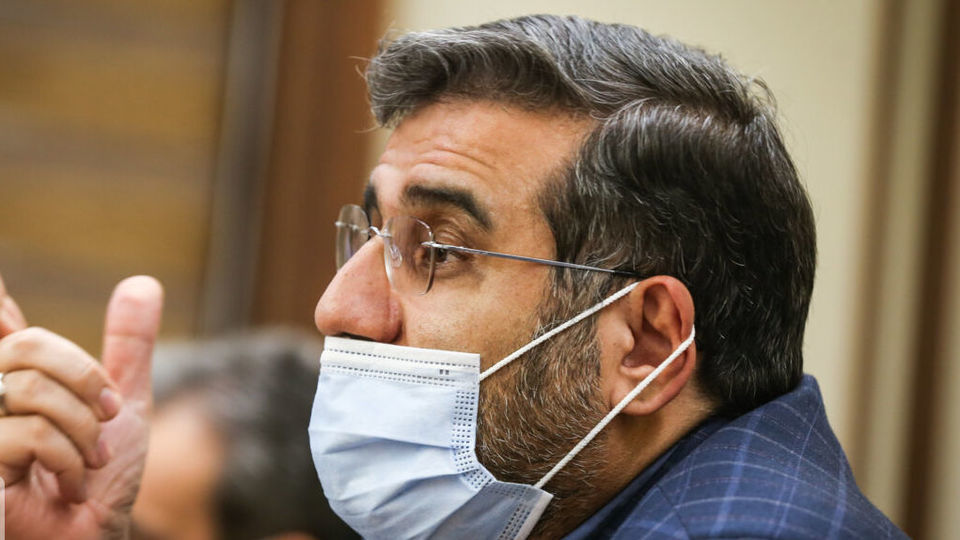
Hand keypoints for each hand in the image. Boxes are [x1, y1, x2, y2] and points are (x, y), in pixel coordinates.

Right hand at [0, 274, 163, 538]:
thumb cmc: (100, 479)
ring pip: (29, 389)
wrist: (94, 537)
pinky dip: (68, 458)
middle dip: (84, 378)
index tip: (4, 299)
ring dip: (82, 430)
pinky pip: (27, 434)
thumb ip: (127, 347)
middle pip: (26, 345)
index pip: (3, 325)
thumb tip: (142, 283)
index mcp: (16, 378)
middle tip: (106, 416)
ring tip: (89, 462)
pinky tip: (69, 485)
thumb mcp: (121, 405)